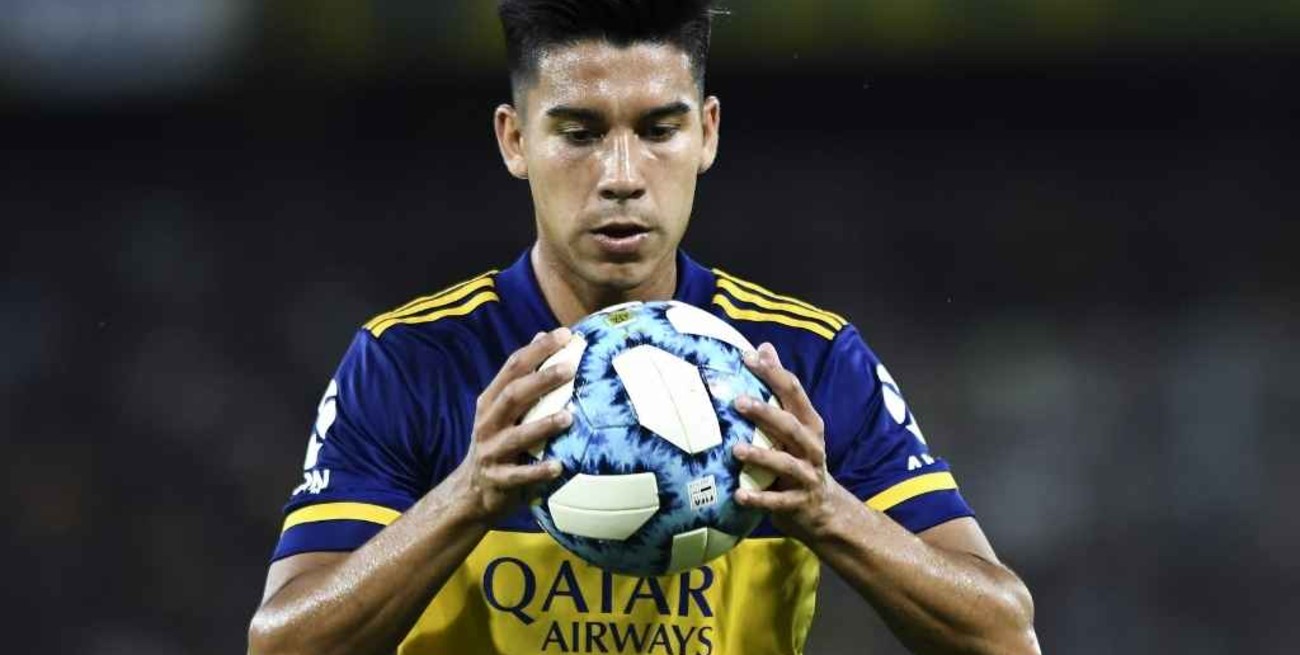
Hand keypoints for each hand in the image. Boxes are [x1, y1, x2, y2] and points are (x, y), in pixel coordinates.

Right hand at [453, 327, 575, 521]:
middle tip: (570, 368)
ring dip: (542, 425)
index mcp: (491, 400)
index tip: (565, 335)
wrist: (472, 490)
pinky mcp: (498, 479)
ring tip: (569, 416)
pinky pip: (519, 475)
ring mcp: (491, 451)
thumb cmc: (499, 441)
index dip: (538, 350)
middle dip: (541, 380)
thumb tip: (544, 335)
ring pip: (516, 435)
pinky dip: (538, 471)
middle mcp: (488, 422)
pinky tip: (559, 466)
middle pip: (513, 395)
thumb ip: (522, 376)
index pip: (513, 367)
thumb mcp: (504, 408)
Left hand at [732, 342, 844, 541]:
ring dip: (762, 456)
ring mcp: (807, 475)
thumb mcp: (794, 422)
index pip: (794, 392)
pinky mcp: (799, 503)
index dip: (773, 373)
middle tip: (738, 401)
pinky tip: (738, 495)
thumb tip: (763, 346)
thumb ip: (780, 388)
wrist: (824, 508)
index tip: (748, 357)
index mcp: (809, 423)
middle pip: (791, 426)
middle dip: (767, 413)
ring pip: (786, 463)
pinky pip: (778, 501)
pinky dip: (759, 499)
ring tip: (736, 450)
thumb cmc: (799, 456)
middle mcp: (811, 447)